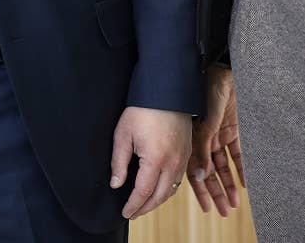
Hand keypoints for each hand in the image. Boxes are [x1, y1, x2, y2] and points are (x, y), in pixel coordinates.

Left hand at [109, 105, 190, 219]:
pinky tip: (158, 190)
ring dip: (157, 201)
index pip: (143, 192)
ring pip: (171, 190)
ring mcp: (183, 159)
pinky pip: (178, 180)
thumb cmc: (142, 109)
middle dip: (145, 208)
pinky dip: (167, 190)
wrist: (168, 91)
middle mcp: (173, 163)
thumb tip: (116, 185)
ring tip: (143, 205)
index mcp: (155, 159)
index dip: (133, 205)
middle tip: (132, 213)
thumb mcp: (123, 133)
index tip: (125, 213)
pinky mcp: (187, 153)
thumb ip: (118, 162)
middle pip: (159, 196)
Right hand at [188, 65, 244, 215]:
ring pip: (224, 165)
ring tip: (235, 202)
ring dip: (229, 183)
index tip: (208, 208)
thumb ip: (202, 150)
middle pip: (211, 172)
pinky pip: (238, 153)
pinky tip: (245, 183)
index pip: (195, 171)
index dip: (201, 190)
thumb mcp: (204, 123)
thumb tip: (200, 175)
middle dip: (217, 192)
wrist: (222, 70)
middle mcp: (205, 139)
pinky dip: (241, 167)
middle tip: (224, 211)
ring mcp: (219, 134)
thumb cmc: (206, 92)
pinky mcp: (233, 128)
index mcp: (193, 138)